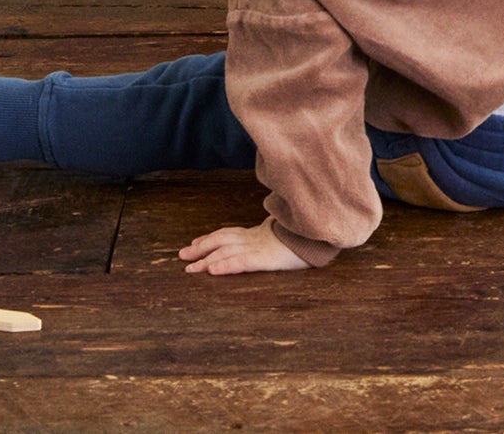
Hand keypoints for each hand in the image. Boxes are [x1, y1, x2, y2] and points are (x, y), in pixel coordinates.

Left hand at [179, 219, 308, 276]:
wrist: (322, 233)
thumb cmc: (307, 235)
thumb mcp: (287, 233)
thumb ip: (275, 233)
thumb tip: (269, 235)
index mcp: (259, 233)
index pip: (229, 233)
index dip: (210, 238)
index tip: (194, 244)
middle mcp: (255, 238)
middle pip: (222, 240)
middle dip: (201, 248)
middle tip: (181, 256)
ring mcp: (260, 247)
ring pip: (227, 252)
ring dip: (206, 260)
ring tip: (190, 268)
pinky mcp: (266, 258)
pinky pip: (242, 262)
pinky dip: (225, 266)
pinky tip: (213, 271)